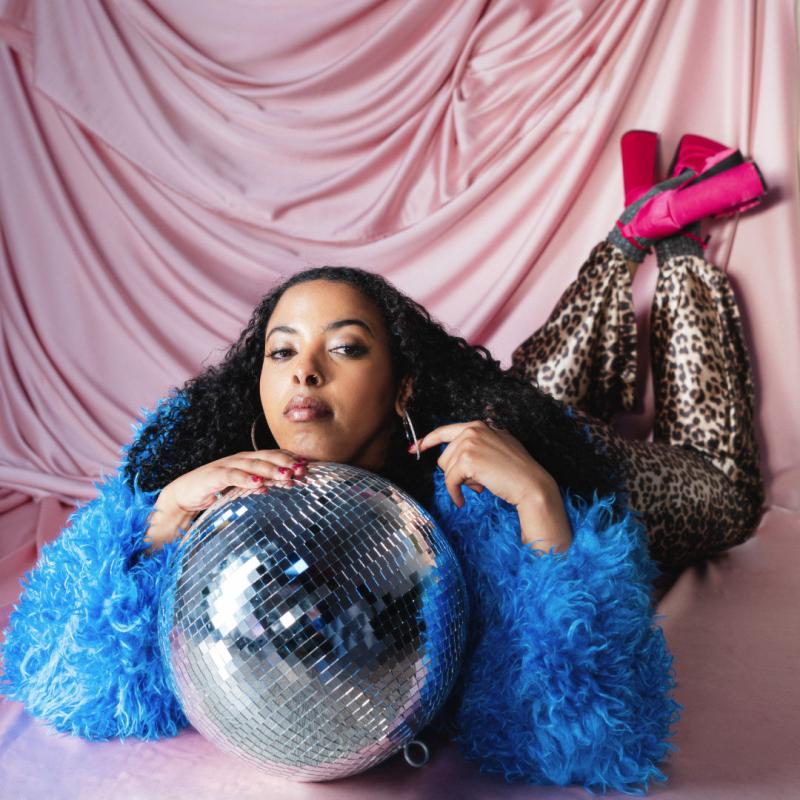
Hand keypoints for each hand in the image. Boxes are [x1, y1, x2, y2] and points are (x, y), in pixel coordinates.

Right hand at [143, 448, 310, 553]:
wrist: (182, 496)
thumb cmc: (215, 491)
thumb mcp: (243, 487)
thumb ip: (262, 482)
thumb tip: (287, 483)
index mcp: (247, 461)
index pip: (273, 456)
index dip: (290, 459)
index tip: (308, 467)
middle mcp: (239, 460)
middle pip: (266, 457)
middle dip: (286, 462)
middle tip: (303, 469)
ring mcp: (226, 466)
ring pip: (252, 465)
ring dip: (271, 469)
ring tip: (287, 475)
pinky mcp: (212, 476)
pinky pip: (232, 476)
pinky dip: (246, 479)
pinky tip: (259, 484)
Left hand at [413, 420, 572, 552]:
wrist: (531, 484)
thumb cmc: (517, 471)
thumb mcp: (498, 448)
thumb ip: (478, 445)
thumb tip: (455, 457)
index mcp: (479, 425)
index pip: (445, 430)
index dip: (427, 441)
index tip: (415, 449)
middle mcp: (473, 430)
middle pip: (444, 456)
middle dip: (456, 473)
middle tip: (478, 480)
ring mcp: (469, 443)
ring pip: (446, 469)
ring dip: (460, 482)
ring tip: (481, 484)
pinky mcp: (467, 460)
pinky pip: (449, 481)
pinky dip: (454, 493)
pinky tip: (462, 501)